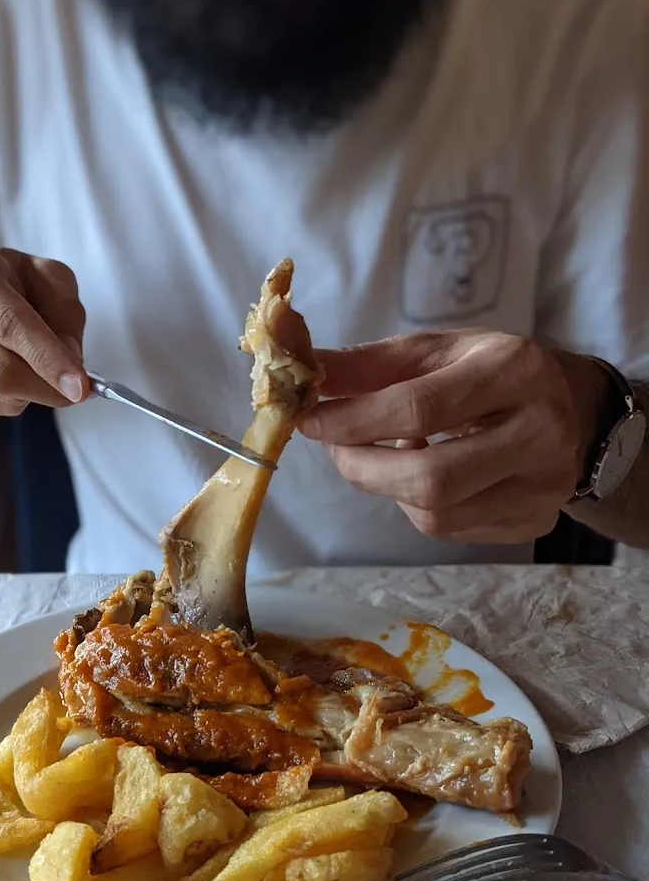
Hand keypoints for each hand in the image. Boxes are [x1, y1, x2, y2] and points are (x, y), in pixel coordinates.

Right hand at [0, 247, 88, 414]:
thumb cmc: (16, 282)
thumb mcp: (51, 278)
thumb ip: (67, 314)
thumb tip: (70, 361)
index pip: (8, 323)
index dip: (47, 359)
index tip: (80, 387)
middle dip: (46, 387)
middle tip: (77, 392)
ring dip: (32, 389)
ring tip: (36, 361)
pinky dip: (13, 398)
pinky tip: (13, 370)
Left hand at [301, 330, 606, 543]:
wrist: (573, 409)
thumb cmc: (492, 373)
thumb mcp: (438, 351)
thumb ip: (370, 364)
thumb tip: (306, 372)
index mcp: (516, 371)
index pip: (418, 407)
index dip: (352, 421)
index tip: (310, 421)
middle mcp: (541, 432)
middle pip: (430, 479)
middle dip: (363, 468)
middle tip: (336, 449)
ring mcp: (543, 487)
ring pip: (435, 515)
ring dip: (389, 488)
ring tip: (389, 453)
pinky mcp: (534, 522)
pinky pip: (451, 529)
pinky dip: (419, 505)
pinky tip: (426, 474)